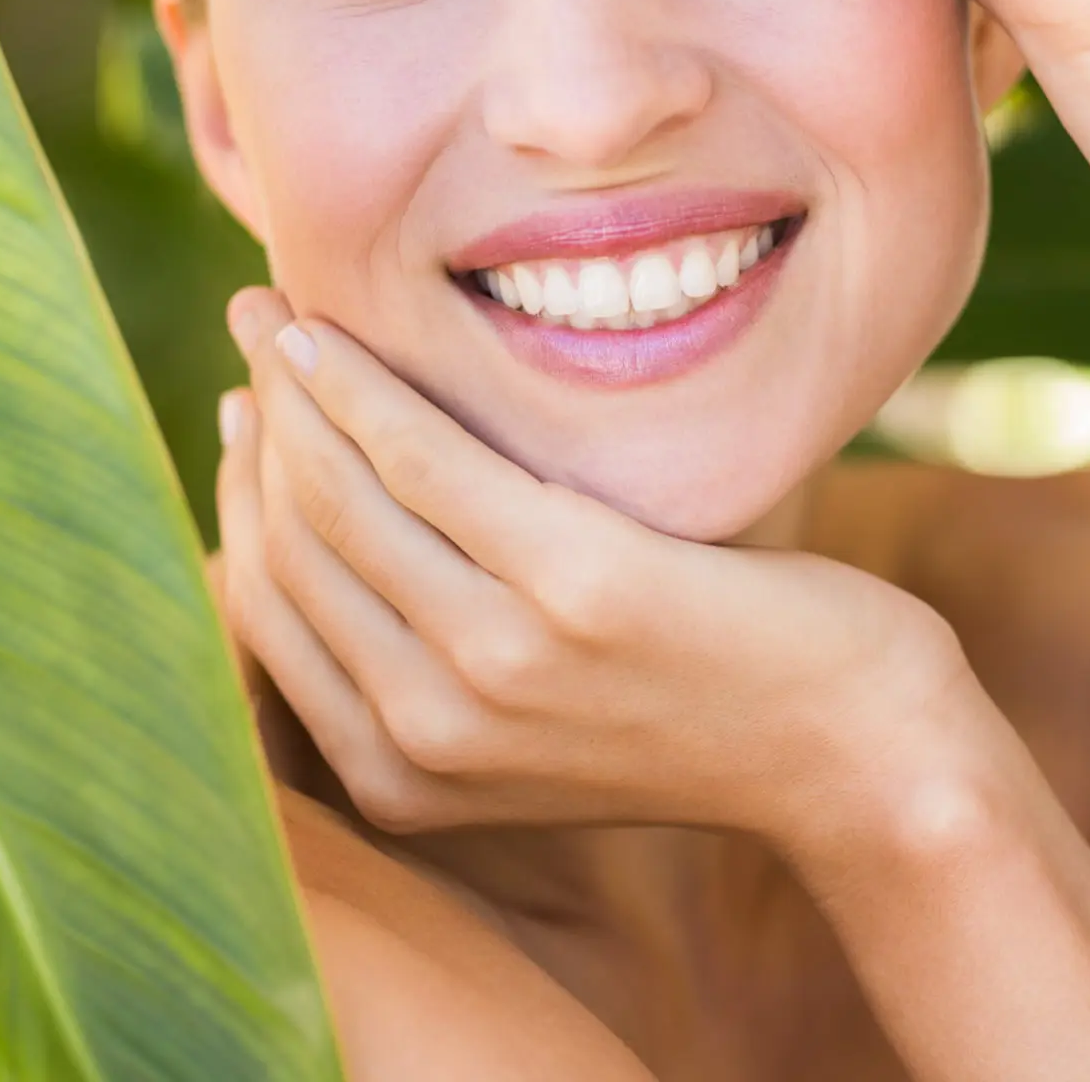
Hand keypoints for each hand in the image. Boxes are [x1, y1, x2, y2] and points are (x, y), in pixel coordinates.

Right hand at [218, 286, 968, 849]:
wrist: (852, 748)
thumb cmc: (695, 705)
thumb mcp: (536, 719)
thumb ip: (434, 655)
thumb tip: (342, 531)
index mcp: (403, 777)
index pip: (270, 612)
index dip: (237, 500)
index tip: (243, 414)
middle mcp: (428, 732)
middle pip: (290, 544)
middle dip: (254, 423)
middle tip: (249, 333)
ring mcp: (496, 662)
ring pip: (338, 492)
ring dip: (293, 386)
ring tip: (276, 312)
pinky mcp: (570, 583)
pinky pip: (423, 457)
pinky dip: (360, 385)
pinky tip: (336, 334)